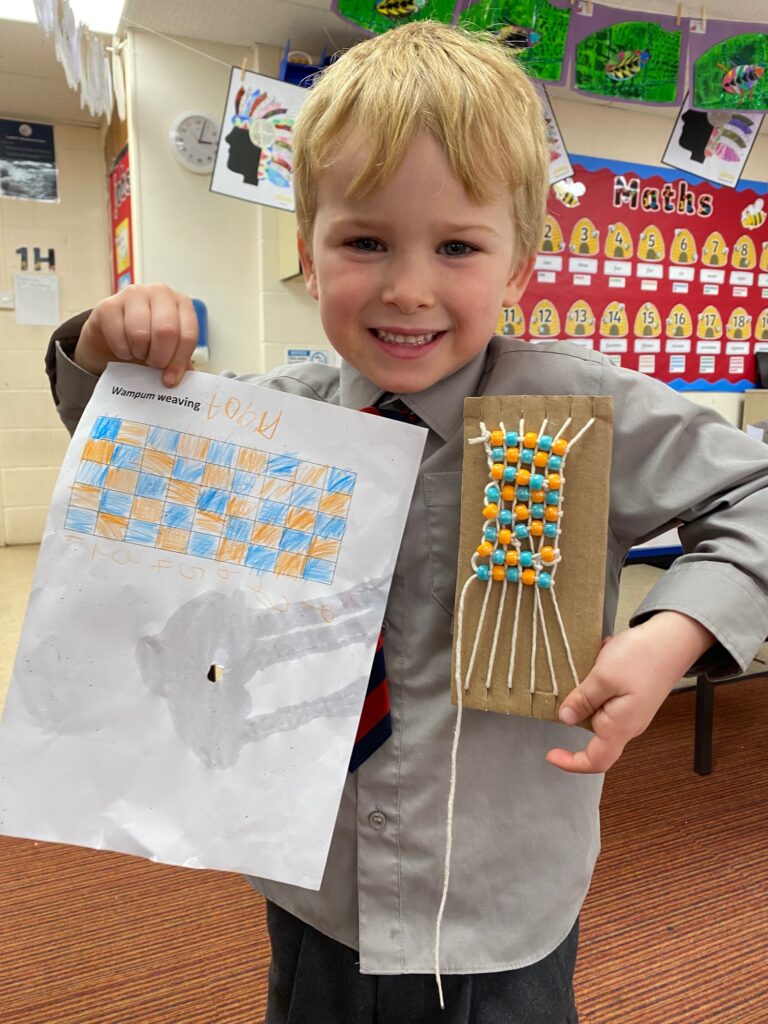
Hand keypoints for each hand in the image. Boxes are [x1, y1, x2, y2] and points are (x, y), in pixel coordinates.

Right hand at [74, 283, 197, 386]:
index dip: (179, 362)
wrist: (115, 335)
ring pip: (140, 334)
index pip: (188, 335)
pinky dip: (122, 351)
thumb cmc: (149, 341)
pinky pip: (117, 336)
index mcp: (182, 304)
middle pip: (166, 331)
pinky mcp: (108, 305)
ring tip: (139, 353)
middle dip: (159, 357)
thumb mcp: (170, 350)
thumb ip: (178, 363)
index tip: (170, 378)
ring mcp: (134, 294)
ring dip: (139, 353)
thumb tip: (172, 379)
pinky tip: (124, 349)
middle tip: (153, 364)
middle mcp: (160, 293)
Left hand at [546, 611, 714, 773]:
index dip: (571, 763)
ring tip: (590, 667)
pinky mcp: (633, 698)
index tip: (551, 754)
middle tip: (570, 685)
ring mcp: (632, 711)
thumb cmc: (645, 656)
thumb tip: (565, 719)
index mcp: (621, 726)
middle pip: (594, 735)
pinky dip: (598, 682)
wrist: (675, 638)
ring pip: (598, 713)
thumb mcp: (603, 677)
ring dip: (587, 693)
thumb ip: (582, 700)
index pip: (596, 760)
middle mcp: (628, 724)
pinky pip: (607, 698)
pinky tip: (601, 661)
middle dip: (577, 712)